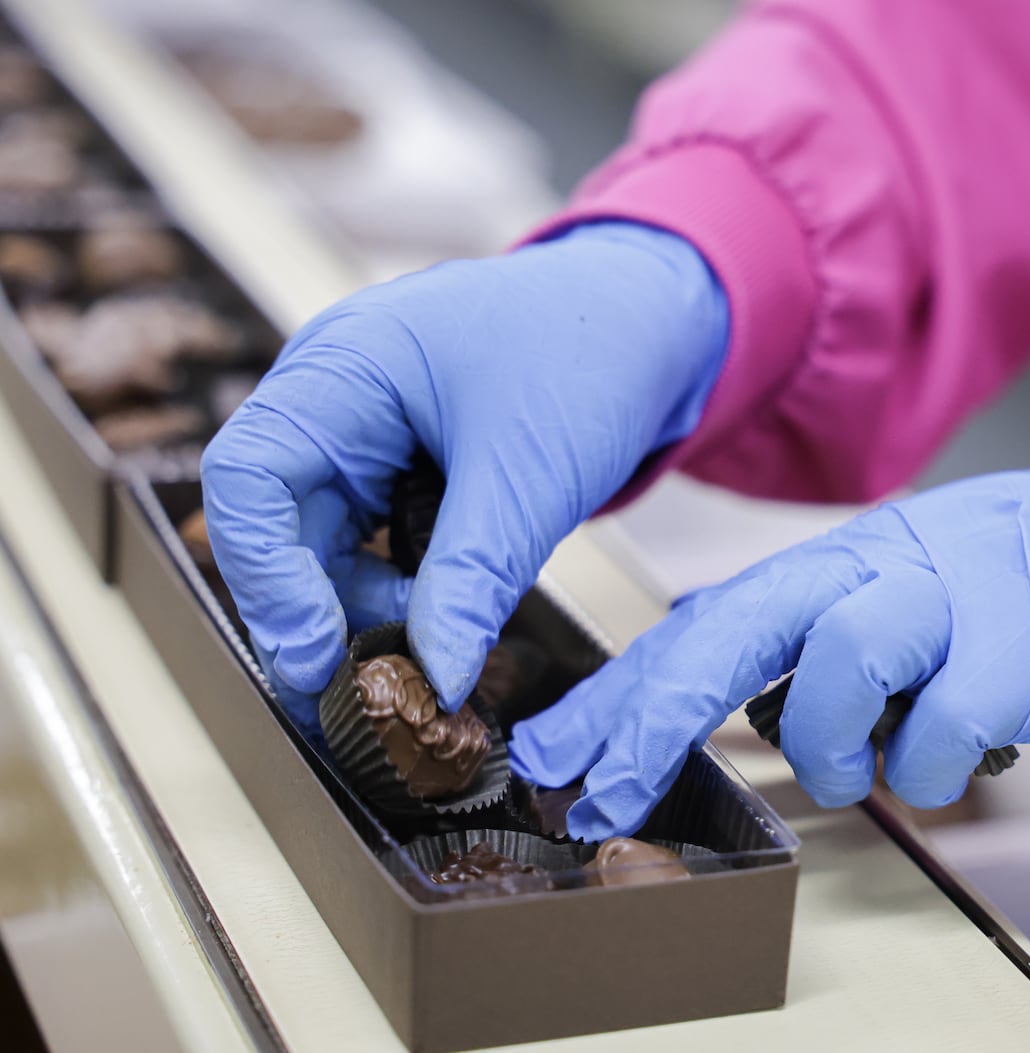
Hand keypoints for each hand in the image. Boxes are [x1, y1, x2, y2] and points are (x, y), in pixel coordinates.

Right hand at [200, 223, 728, 729]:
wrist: (653, 316)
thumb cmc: (593, 351)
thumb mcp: (530, 476)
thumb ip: (474, 579)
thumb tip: (437, 680)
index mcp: (344, 366)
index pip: (248, 480)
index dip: (268, 579)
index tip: (319, 655)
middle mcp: (334, 392)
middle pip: (277, 521)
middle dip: (318, 608)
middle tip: (369, 687)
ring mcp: (363, 424)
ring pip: (321, 538)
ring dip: (360, 603)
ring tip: (430, 644)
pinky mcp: (398, 456)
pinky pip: (367, 533)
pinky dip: (395, 582)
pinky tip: (439, 613)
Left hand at [510, 462, 1029, 840]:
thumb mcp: (914, 582)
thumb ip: (826, 624)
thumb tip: (733, 672)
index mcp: (845, 559)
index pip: (707, 618)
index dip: (624, 689)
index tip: (557, 752)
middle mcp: (883, 565)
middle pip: (735, 627)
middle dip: (652, 716)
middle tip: (601, 796)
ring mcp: (954, 600)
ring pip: (837, 662)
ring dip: (829, 742)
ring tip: (855, 768)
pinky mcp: (1022, 651)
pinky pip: (940, 735)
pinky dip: (932, 769)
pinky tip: (957, 756)